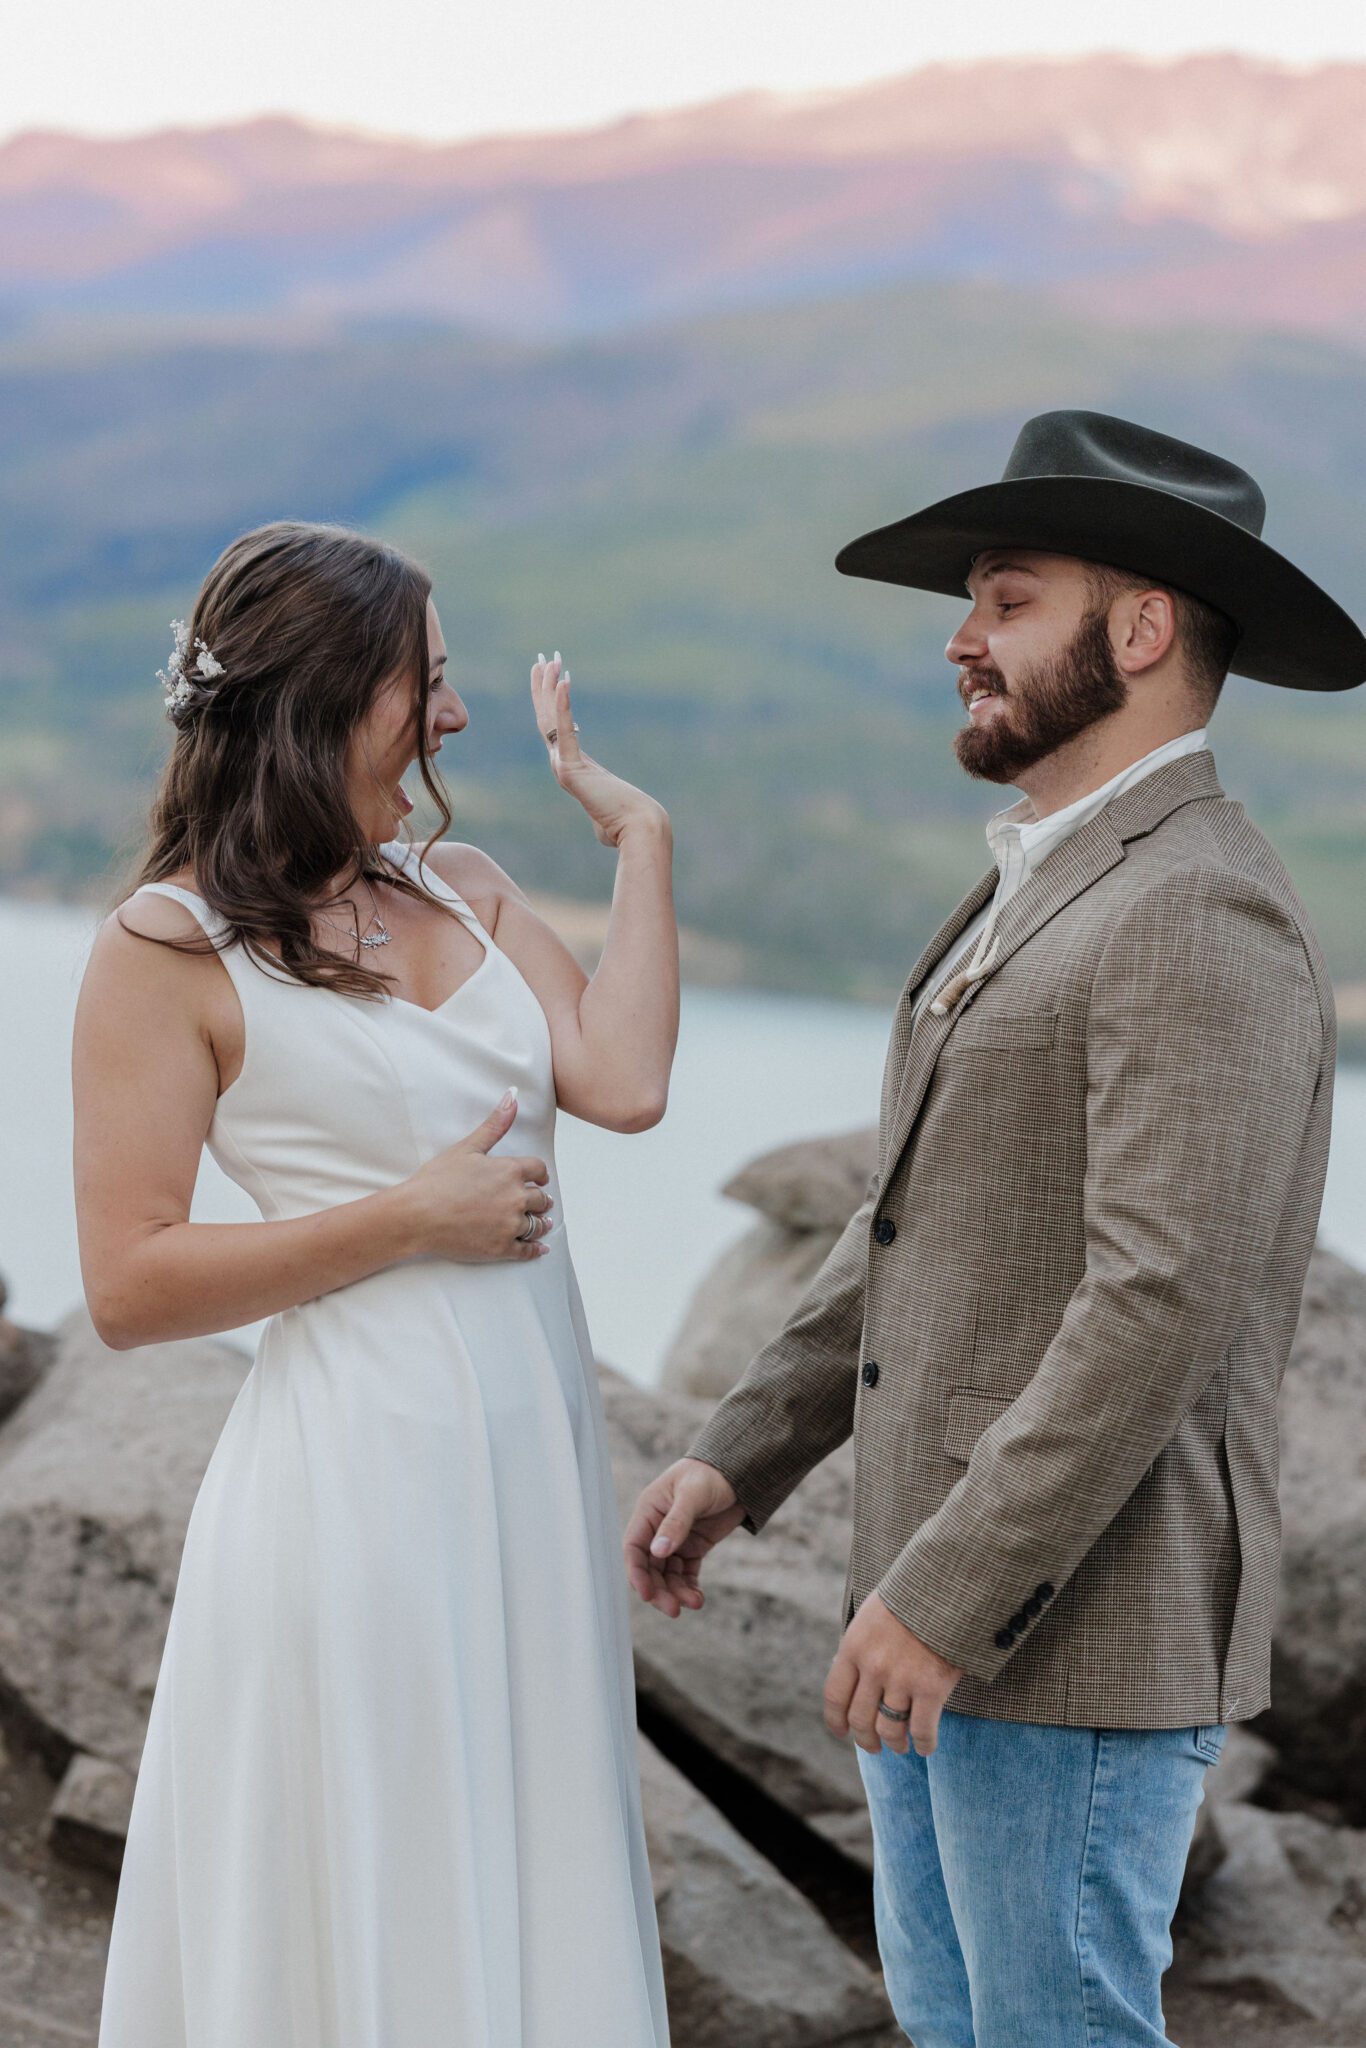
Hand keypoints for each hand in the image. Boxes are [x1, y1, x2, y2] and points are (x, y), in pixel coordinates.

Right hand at [399, 1091, 553, 1261]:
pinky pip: (527, 1250)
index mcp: (510, 1171)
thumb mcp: (467, 1147)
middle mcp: (515, 1198)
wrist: (417, 1216)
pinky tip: (539, 1250)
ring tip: (543, 1225)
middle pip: (541, 1199)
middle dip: (540, 1200)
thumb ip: (495, 1124)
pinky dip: (535, 1250)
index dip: (540, 1174)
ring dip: (542, 1224)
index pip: (539, 1170)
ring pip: (537, 1225)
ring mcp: (510, 1225)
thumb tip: (512, 1096)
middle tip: (541, 1203)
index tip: (540, 1179)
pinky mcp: (501, 1248)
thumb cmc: (437, 1180)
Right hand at [531, 653, 669, 848]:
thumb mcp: (607, 804)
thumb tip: (605, 826)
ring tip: (549, 660)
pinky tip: (564, 681)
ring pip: (549, 719)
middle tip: (541, 657)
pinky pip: (564, 730)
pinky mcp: (569, 768)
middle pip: (546, 717)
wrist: (635, 829)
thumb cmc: (626, 820)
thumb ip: (600, 804)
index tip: (550, 676)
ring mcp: (561, 766)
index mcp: (569, 768)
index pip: (554, 727)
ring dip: (549, 687)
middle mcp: (560, 764)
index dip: (550, 701)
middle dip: (543, 686)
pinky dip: (563, 705)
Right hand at [623, 1457, 746, 1615]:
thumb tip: (657, 1552)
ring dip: (676, 1592)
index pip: (634, 1548)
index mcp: (649, 1512)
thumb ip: (675, 1523)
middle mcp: (658, 1529)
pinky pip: (686, 1574)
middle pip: (650, 1568)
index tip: (646, 1595)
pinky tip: (698, 1598)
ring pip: (668, 1575)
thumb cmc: (709, 1475)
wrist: (739, 1472)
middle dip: (659, 1590)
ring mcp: (676, 1540)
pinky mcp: (694, 1548)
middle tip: (674, 1609)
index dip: (636, 1573)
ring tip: (694, 1604)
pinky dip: (689, 1588)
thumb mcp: (692, 1495)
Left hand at [823, 1591, 964, 1756]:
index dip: (836, 1721)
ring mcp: (901, 1679)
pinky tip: (926, 1745)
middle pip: (860, 1719)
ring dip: (895, 1744)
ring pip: (890, 1729)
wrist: (947, 1587)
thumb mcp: (872, 1616)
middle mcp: (873, 1667)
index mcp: (854, 1647)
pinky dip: (924, 1743)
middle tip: (873, 1746)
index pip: (835, 1696)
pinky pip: (922, 1729)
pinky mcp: (931, 1688)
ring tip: (900, 1746)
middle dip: (865, 1739)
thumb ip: (861, 1647)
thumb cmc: (911, 1598)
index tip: (842, 1732)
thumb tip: (850, 1678)